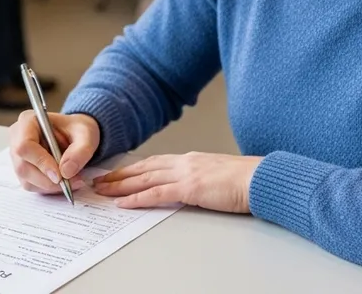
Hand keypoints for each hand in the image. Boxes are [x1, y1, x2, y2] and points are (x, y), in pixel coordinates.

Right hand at [8, 111, 100, 194]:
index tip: (60, 175)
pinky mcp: (23, 170)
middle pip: (23, 166)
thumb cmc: (77, 130)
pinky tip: (63, 182)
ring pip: (26, 180)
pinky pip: (31, 185)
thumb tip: (66, 172)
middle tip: (71, 182)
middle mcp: (17, 138)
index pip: (24, 146)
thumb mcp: (86, 134)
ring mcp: (18, 156)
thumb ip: (80, 150)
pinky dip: (49, 188)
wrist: (75, 135)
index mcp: (28, 121)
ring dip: (50, 186)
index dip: (41, 162)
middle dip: (48, 179)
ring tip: (71, 181)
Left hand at [92, 152, 261, 212]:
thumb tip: (190, 186)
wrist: (260, 178)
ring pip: (144, 179)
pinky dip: (137, 198)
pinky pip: (156, 193)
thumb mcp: (217, 175)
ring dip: (121, 186)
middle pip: (143, 168)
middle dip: (119, 175)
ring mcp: (185, 173)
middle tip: (100, 181)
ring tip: (103, 191)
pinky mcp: (190, 188)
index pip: (154, 163)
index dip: (132, 168)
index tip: (117, 173)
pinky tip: (123, 204)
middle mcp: (184, 162)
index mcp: (190, 159)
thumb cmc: (245, 180)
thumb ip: (200, 178)